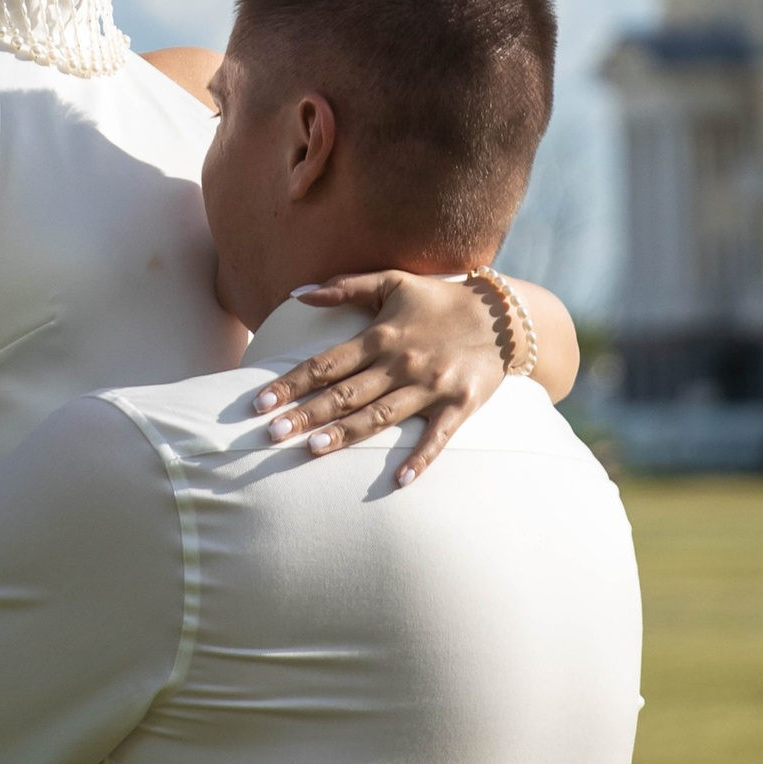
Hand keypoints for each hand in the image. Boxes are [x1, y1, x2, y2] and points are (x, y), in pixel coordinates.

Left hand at [255, 269, 532, 487]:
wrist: (503, 316)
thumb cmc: (440, 299)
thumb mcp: (393, 282)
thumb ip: (344, 286)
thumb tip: (296, 291)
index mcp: (381, 336)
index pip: (326, 363)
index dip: (290, 382)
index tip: (259, 402)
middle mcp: (402, 363)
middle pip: (346, 393)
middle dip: (306, 413)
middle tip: (271, 434)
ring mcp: (431, 386)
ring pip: (381, 416)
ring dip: (347, 434)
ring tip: (313, 450)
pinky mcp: (460, 405)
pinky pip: (437, 437)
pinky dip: (420, 459)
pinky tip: (400, 481)